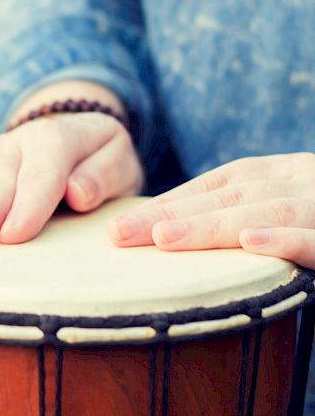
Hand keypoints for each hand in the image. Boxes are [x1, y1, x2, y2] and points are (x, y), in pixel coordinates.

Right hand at [0, 113, 142, 244]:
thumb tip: (78, 193)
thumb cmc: (99, 160)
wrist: (74, 135)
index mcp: (59, 139)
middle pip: (0, 176)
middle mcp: (19, 143)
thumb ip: (105, 174)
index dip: (29, 203)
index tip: (15, 234)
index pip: (44, 171)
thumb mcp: (119, 161)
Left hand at [108, 153, 314, 267]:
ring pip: (266, 211)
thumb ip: (243, 210)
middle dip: (171, 214)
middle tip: (120, 233)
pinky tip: (249, 242)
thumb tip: (177, 231)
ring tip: (164, 236)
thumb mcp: (284, 202)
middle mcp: (294, 182)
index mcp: (276, 174)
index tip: (122, 225)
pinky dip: (284, 238)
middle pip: (228, 197)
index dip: (169, 203)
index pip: (215, 186)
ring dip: (213, 224)